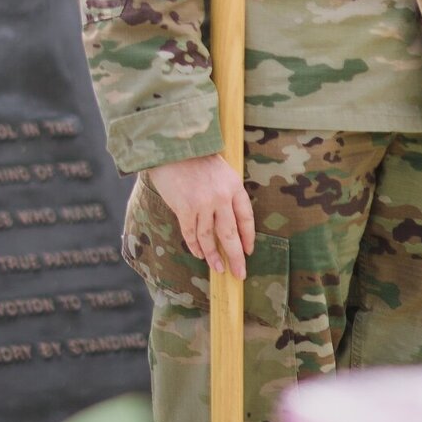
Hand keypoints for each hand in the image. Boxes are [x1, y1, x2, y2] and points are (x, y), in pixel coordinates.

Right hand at [148, 153, 254, 278]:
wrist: (172, 148)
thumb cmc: (197, 160)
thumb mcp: (221, 172)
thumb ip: (228, 194)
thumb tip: (232, 225)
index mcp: (234, 185)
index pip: (246, 217)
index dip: (248, 237)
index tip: (248, 251)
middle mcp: (221, 196)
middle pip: (230, 233)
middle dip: (236, 257)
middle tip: (239, 273)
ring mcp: (202, 203)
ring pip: (209, 237)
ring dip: (213, 256)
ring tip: (217, 268)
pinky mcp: (184, 208)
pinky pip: (191, 234)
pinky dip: (195, 246)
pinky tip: (199, 254)